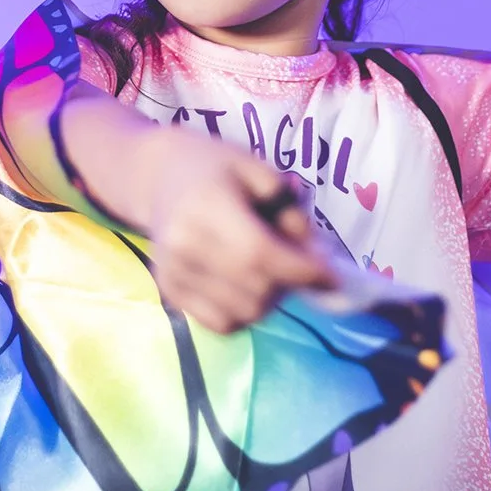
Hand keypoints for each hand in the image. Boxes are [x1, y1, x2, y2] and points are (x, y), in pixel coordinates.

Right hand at [137, 125, 337, 333]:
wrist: (158, 175)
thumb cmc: (216, 167)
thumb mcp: (259, 171)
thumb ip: (290, 210)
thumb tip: (314, 255)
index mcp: (206, 205)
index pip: (258, 253)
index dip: (301, 270)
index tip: (332, 276)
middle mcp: (183, 244)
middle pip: (255, 289)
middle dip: (289, 283)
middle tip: (296, 263)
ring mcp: (173, 272)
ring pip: (243, 312)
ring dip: (269, 299)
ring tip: (267, 269)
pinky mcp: (169, 291)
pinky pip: (221, 323)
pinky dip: (243, 311)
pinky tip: (242, 284)